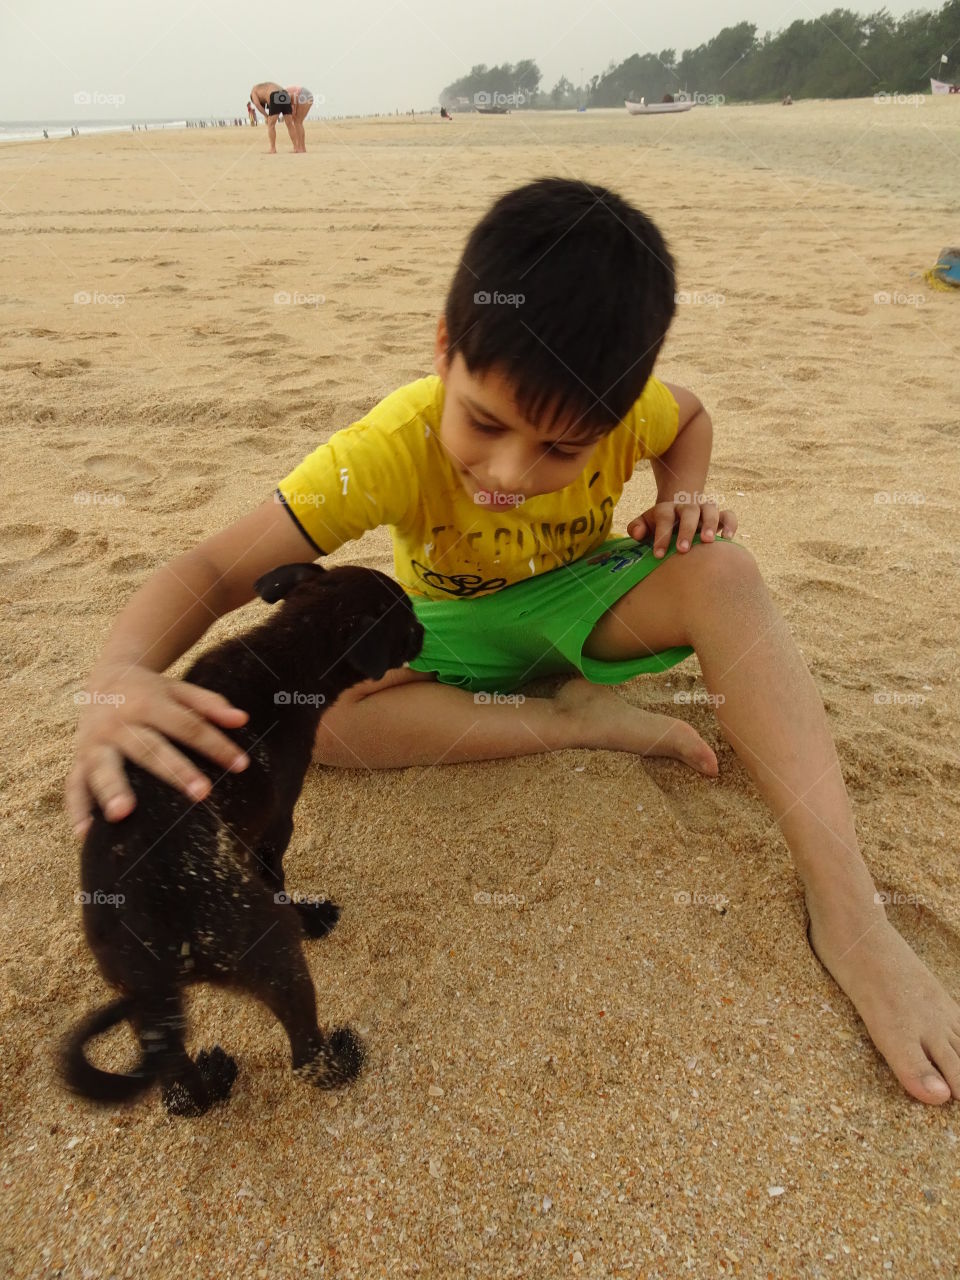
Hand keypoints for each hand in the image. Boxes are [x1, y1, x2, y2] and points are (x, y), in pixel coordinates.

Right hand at [66, 666, 250, 836]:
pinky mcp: (77, 759)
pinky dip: (77, 810)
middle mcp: (119, 723)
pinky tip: (85, 835)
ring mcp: (95, 743)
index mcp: (148, 703)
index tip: (241, 765)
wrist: (105, 679)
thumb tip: (242, 719)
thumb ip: (210, 703)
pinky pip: (73, 786)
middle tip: (202, 793)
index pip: (188, 726)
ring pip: (104, 767)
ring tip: (123, 814)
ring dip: (112, 790)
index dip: (216, 745)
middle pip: (149, 749)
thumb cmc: (150, 691)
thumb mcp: (179, 689)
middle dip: (175, 771)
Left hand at [627, 494, 737, 557]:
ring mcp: (704, 509)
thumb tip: (637, 534)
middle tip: (682, 549)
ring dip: (709, 524)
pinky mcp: (719, 516)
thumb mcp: (645, 525)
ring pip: (710, 510)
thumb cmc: (659, 527)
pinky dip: (730, 524)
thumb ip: (636, 528)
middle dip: (685, 530)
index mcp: (667, 509)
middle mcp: (686, 507)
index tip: (658, 555)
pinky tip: (728, 538)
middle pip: (688, 512)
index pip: (664, 518)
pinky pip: (729, 515)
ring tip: (708, 542)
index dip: (661, 535)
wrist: (678, 514)